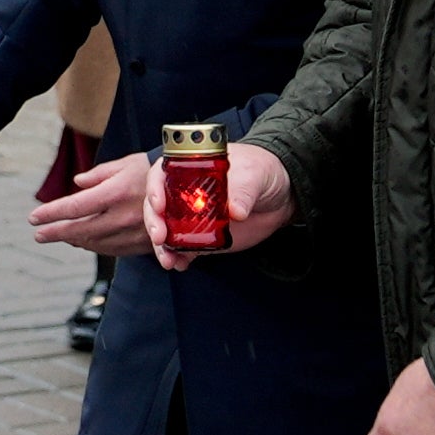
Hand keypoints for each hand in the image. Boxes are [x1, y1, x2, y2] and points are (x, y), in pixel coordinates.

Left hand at [31, 152, 156, 258]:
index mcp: (115, 193)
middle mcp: (123, 217)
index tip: (33, 218)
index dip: (51, 214)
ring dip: (74, 240)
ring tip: (58, 236)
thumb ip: (99, 174)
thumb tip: (78, 182)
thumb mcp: (125, 164)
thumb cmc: (153, 169)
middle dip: (56, 233)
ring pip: (95, 243)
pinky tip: (84, 241)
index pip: (74, 207)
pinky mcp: (144, 244)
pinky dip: (94, 245)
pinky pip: (112, 249)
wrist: (191, 187)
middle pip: (80, 230)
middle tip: (38, 235)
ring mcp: (134, 233)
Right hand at [146, 141, 294, 271]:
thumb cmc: (261, 172)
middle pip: (157, 206)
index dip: (154, 189)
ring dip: (163, 247)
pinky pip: (184, 249)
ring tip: (168, 260)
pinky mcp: (201, 237)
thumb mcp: (254, 175)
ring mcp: (191, 217)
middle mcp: (183, 193)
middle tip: (160, 236)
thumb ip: (243, 190)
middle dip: (155, 222)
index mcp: (189, 169)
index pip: (161, 175)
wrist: (279, 197)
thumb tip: (236, 211)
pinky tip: (180, 265)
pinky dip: (179, 258)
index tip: (159, 204)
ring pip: (166, 231)